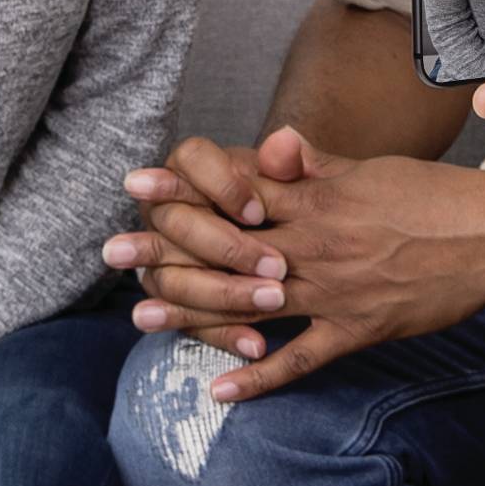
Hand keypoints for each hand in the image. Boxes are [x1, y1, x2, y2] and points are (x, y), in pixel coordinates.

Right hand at [105, 127, 296, 349]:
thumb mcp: (308, 179)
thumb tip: (285, 140)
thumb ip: (294, 160)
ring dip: (223, 292)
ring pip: (172, 278)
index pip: (189, 159)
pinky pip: (193, 321)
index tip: (258, 210)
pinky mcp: (184, 302)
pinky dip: (224, 334)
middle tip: (275, 266)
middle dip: (224, 245)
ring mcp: (169, 258)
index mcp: (199, 168)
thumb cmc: (302, 196)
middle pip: (175, 223)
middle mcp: (172, 209)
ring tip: (273, 300)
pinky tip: (255, 344)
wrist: (315, 239)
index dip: (220, 184)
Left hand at [108, 128, 484, 404]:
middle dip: (166, 249)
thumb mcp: (375, 169)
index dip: (185, 187)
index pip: (238, 190)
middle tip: (112, 253)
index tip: (136, 184)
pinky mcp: (360, 328)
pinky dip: (262, 377)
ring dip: (192, 312)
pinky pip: (302, 358)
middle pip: (227, 245)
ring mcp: (336, 289)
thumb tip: (275, 143)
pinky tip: (222, 391)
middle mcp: (317, 242)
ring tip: (139, 319)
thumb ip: (319, 164)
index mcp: (320, 198)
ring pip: (251, 302)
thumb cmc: (440, 195)